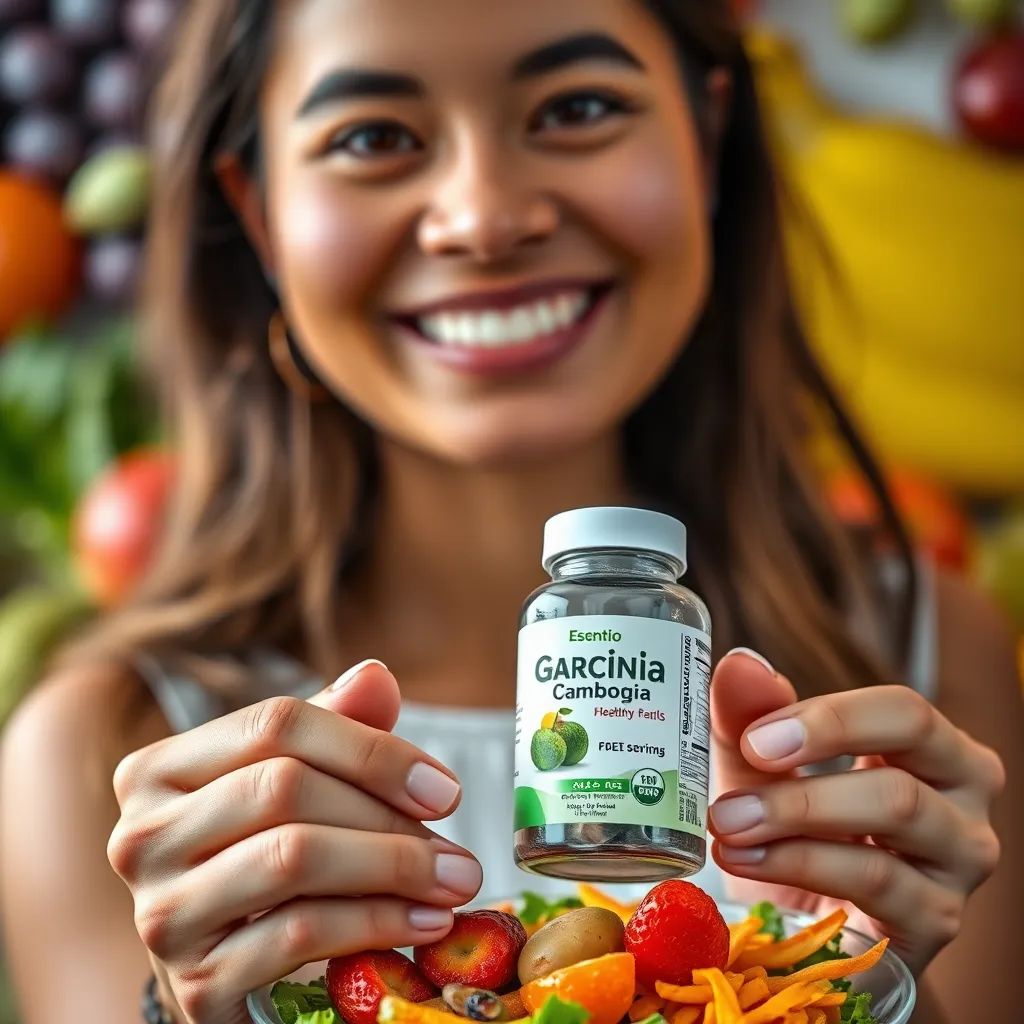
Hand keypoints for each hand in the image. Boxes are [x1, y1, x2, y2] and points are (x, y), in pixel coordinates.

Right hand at [108, 660, 481, 1023]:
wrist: (226, 965)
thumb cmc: (263, 852)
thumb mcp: (293, 780)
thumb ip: (334, 725)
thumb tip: (376, 675)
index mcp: (160, 768)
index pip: (276, 723)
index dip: (371, 749)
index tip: (444, 787)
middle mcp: (143, 835)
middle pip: (285, 787)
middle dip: (387, 815)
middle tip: (457, 847)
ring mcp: (163, 912)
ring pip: (293, 857)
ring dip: (394, 867)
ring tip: (455, 882)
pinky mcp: (195, 982)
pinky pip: (300, 934)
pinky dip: (378, 923)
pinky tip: (427, 922)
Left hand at [707, 649, 1004, 974]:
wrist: (804, 921)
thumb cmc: (795, 829)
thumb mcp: (762, 767)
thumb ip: (750, 714)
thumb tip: (739, 664)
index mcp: (934, 748)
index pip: (905, 711)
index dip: (831, 718)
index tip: (756, 737)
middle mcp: (964, 802)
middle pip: (907, 763)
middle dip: (808, 774)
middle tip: (735, 785)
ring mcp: (959, 865)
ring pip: (896, 815)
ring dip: (796, 815)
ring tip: (729, 823)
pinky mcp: (937, 920)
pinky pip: (875, 882)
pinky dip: (797, 864)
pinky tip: (745, 859)